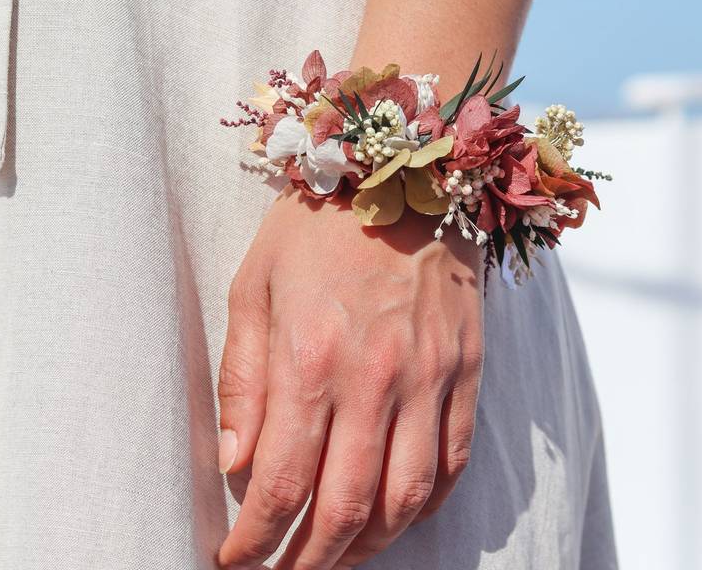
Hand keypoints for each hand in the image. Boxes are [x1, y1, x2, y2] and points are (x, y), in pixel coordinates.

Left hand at [216, 189, 484, 568]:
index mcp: (311, 359)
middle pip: (346, 508)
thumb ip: (243, 380)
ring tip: (336, 556)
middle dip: (307, 561)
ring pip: (406, 498)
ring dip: (368, 546)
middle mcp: (377, 378)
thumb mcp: (253, 287)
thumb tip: (235, 463)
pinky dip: (425, 505)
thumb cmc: (316, 228)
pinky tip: (397, 514)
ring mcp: (432, 376)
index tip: (235, 558)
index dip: (254, 540)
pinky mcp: (467, 369)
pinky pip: (454, 460)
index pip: (281, 483)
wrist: (404, 171)